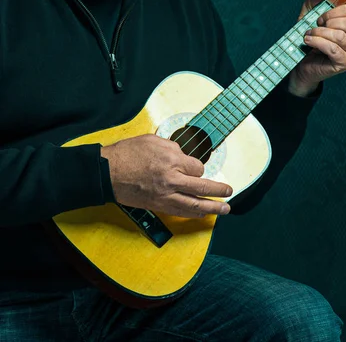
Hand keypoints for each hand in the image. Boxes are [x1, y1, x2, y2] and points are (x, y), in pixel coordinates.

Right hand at [100, 134, 231, 217]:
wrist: (107, 172)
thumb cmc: (128, 153)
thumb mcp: (153, 140)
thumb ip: (172, 148)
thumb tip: (183, 156)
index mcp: (171, 160)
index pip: (196, 167)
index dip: (197, 167)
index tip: (193, 167)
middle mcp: (171, 179)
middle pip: (202, 187)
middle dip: (219, 190)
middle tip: (229, 191)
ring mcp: (165, 195)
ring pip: (194, 205)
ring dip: (212, 208)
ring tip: (224, 209)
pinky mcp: (158, 205)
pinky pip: (180, 212)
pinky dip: (194, 214)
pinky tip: (202, 214)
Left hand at [289, 0, 345, 94]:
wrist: (301, 63)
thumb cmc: (309, 40)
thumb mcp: (309, 16)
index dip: (331, 12)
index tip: (318, 19)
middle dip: (328, 23)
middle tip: (315, 28)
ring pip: (340, 36)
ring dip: (319, 34)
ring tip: (308, 36)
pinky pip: (333, 49)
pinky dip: (318, 43)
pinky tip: (308, 42)